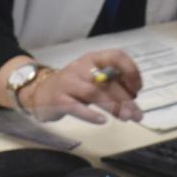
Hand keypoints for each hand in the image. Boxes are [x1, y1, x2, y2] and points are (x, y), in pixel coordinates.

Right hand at [17, 50, 144, 124]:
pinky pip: (76, 107)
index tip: (137, 89)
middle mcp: (81, 67)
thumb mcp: (92, 79)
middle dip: (125, 99)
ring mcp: (68, 83)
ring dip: (113, 107)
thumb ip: (111, 83)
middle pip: (108, 81)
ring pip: (94, 93)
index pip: (116, 56)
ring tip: (126, 118)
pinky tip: (102, 121)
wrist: (39, 92)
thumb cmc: (72, 86)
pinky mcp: (58, 99)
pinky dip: (90, 114)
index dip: (130, 70)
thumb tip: (134, 96)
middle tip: (137, 114)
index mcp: (93, 59)